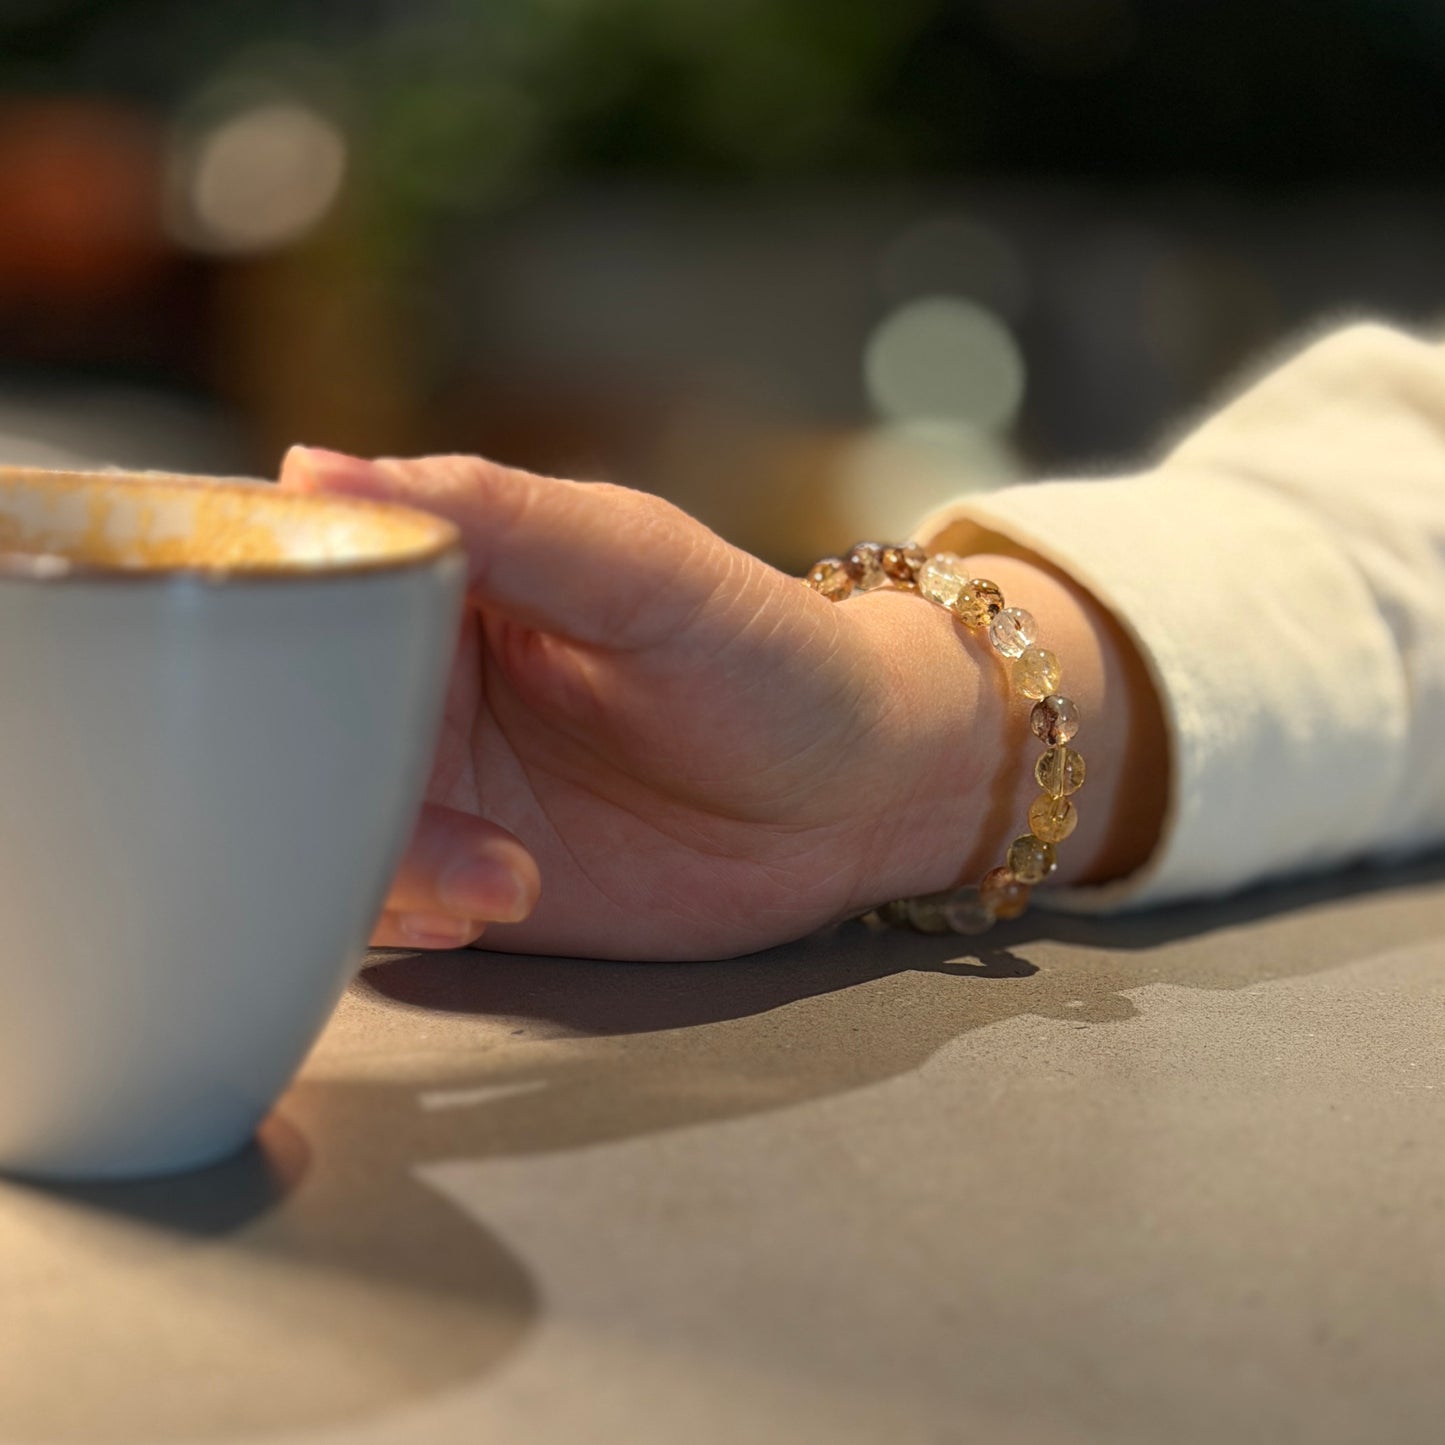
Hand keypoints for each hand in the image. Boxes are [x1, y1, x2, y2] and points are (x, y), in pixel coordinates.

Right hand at [280, 449, 1165, 959]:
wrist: (850, 798)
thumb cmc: (768, 658)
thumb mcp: (642, 569)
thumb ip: (497, 516)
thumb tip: (311, 467)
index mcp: (444, 578)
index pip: (301, 576)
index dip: (259, 615)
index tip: (251, 665)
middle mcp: (418, 681)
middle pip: (282, 713)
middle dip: (300, 770)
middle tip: (378, 800)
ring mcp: (438, 784)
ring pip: (316, 815)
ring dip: (375, 857)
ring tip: (498, 872)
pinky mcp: (464, 875)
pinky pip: (376, 897)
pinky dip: (402, 910)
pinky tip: (487, 903)